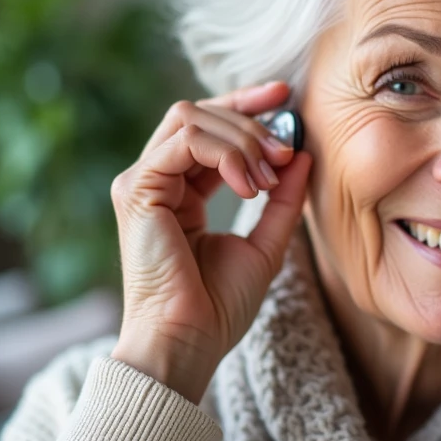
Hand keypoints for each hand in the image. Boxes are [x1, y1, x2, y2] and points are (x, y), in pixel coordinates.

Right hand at [109, 81, 311, 401]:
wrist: (187, 344)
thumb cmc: (218, 308)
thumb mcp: (266, 245)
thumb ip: (282, 199)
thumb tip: (303, 154)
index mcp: (180, 191)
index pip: (208, 126)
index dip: (245, 104)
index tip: (284, 97)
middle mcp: (155, 180)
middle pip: (199, 112)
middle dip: (251, 122)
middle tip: (286, 152)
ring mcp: (141, 182)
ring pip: (191, 118)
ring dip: (241, 139)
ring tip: (268, 177)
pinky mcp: (137, 190)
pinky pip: (184, 141)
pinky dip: (225, 153)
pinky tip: (247, 186)